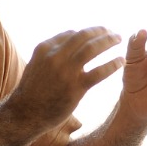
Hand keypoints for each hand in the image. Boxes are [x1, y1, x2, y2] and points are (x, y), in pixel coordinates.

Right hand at [8, 26, 124, 130]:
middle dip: (101, 31)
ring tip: (119, 39)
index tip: (99, 33)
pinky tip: (121, 61)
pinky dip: (112, 64)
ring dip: (108, 41)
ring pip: (92, 49)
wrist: (25, 114)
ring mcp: (65, 72)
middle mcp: (55, 56)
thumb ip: (53, 51)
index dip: (88, 32)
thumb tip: (72, 37)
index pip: (71, 34)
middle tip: (113, 33)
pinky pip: (99, 72)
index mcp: (45, 48)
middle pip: (83, 36)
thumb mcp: (37, 64)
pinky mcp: (75, 88)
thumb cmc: (33, 90)